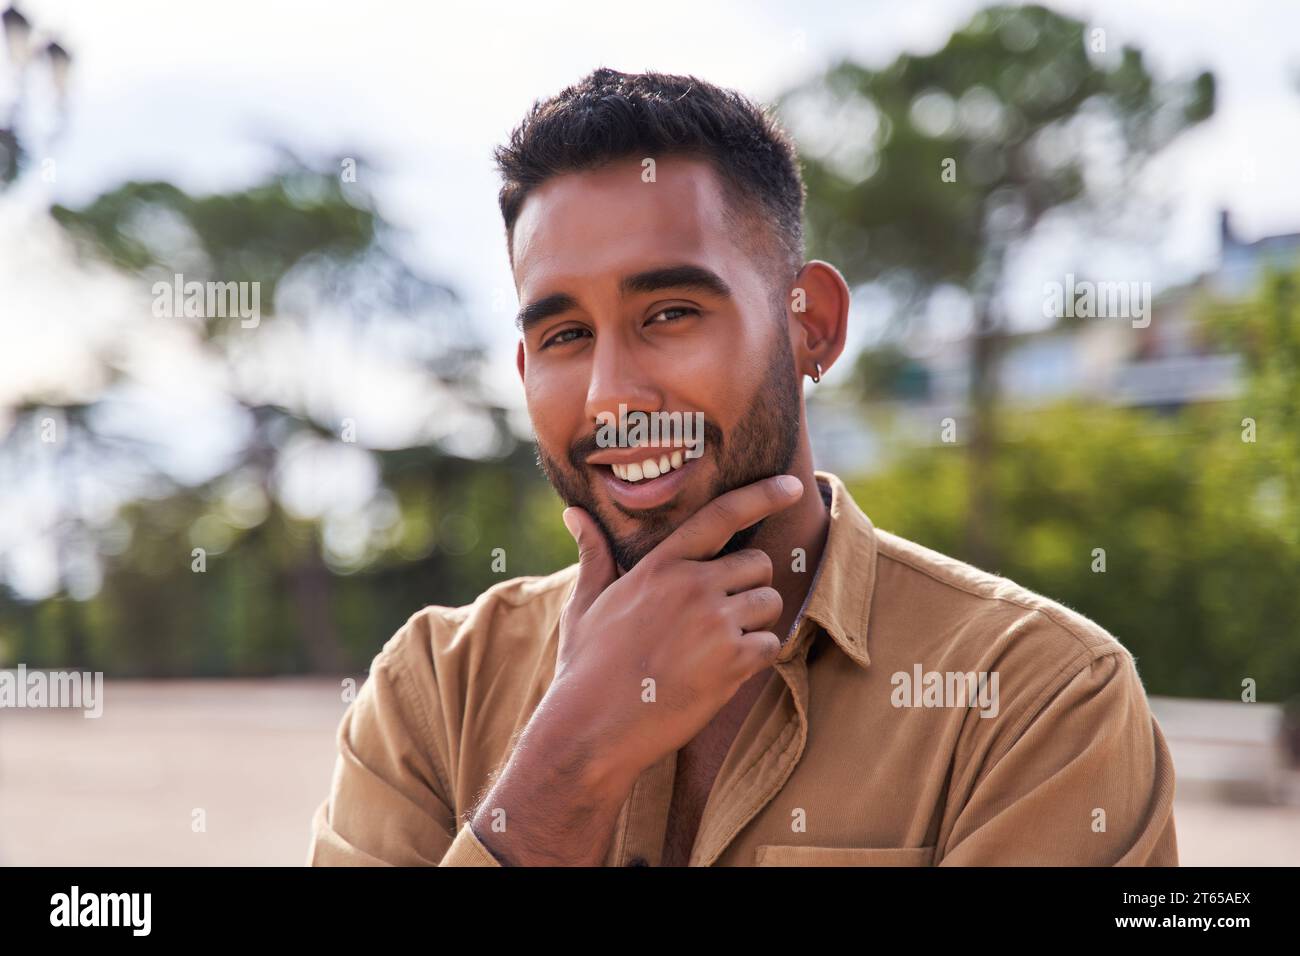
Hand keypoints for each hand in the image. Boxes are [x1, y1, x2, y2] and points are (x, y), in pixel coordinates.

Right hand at [550, 473, 803, 790]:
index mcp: (660, 566)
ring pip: (770, 604)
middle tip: (719, 619)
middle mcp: (692, 585)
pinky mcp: (732, 662)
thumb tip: (574, 514)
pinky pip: (770, 645)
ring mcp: (715, 622)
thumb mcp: (584, 604)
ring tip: (715, 649)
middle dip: (749, 588)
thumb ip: (594, 555)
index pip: (721, 516)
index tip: (792, 486)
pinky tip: (720, 674)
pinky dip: (755, 660)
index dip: (762, 496)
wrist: (591, 728)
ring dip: (755, 624)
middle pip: (758, 564)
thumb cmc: (585, 667)